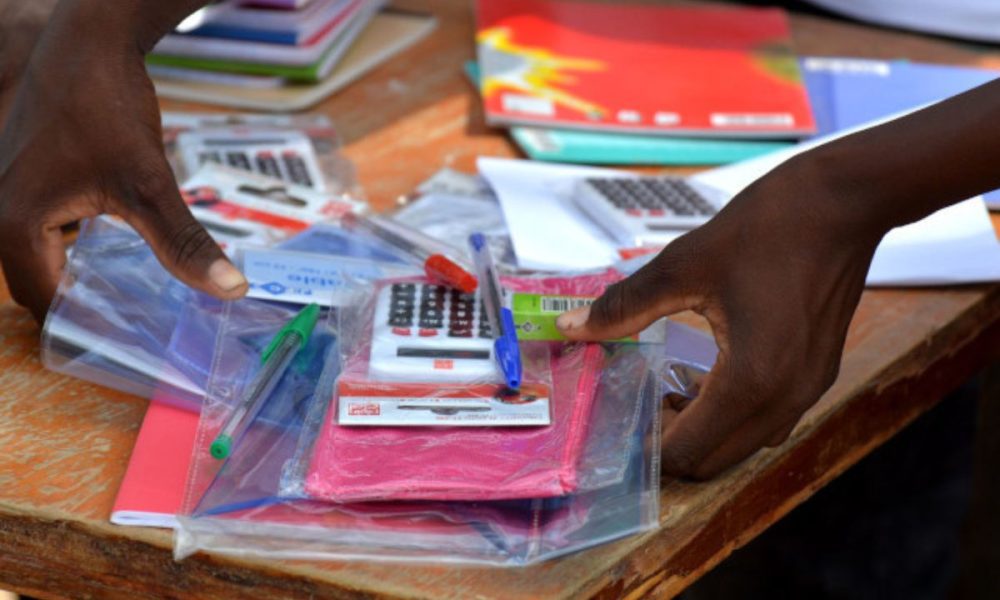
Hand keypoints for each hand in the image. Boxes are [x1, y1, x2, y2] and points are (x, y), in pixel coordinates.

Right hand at [0, 1, 245, 322]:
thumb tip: (231, 291)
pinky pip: (47, 233)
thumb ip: (184, 243)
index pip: (45, 304)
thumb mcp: (150, 183)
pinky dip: (78, 252)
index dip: (86, 332)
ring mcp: (9, 195)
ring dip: (82, 282)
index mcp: (14, 225)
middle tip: (137, 334)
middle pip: (42, 286)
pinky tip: (119, 261)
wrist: (88, 44)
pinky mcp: (26, 180)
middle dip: (86, 310)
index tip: (130, 351)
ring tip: (133, 308)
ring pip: (44, 260)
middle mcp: (0, 213)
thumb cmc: (106, 106)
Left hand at [557, 157, 884, 478]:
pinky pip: (768, 419)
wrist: (846, 200)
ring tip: (669, 392)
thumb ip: (624, 306)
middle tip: (640, 407)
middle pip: (717, 459)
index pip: (689, 451)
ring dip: (704, 431)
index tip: (618, 423)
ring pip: (745, 443)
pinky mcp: (818, 373)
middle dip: (673, 444)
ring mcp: (808, 389)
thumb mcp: (682, 266)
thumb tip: (572, 328)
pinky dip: (733, 415)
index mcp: (751, 381)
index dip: (647, 448)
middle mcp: (785, 399)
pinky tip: (709, 378)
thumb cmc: (767, 227)